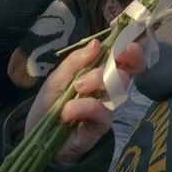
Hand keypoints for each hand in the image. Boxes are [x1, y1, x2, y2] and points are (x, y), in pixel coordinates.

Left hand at [29, 38, 145, 165]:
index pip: (124, 54)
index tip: (127, 33)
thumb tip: (97, 43)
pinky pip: (101, 110)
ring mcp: (107, 105)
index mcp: (99, 70)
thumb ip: (76, 62)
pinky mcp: (102, 125)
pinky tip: (67, 112)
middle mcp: (108, 86)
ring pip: (117, 84)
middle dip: (125, 56)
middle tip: (112, 56)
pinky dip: (83, 107)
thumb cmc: (49, 104)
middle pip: (131, 67)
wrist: (38, 137)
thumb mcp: (57, 78)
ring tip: (76, 87)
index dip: (132, 42)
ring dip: (96, 80)